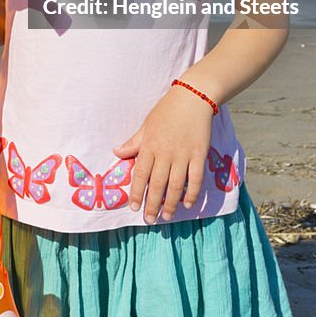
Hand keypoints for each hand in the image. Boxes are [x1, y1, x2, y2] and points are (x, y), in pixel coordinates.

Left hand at [112, 84, 213, 222]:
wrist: (192, 97)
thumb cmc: (167, 111)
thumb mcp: (146, 125)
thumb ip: (133, 142)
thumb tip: (116, 152)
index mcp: (150, 145)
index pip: (140, 174)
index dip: (137, 192)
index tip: (134, 207)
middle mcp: (165, 153)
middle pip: (157, 184)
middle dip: (152, 204)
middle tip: (149, 219)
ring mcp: (183, 155)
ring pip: (176, 185)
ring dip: (171, 204)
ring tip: (167, 216)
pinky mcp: (199, 155)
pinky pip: (195, 179)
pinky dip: (192, 193)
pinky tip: (188, 203)